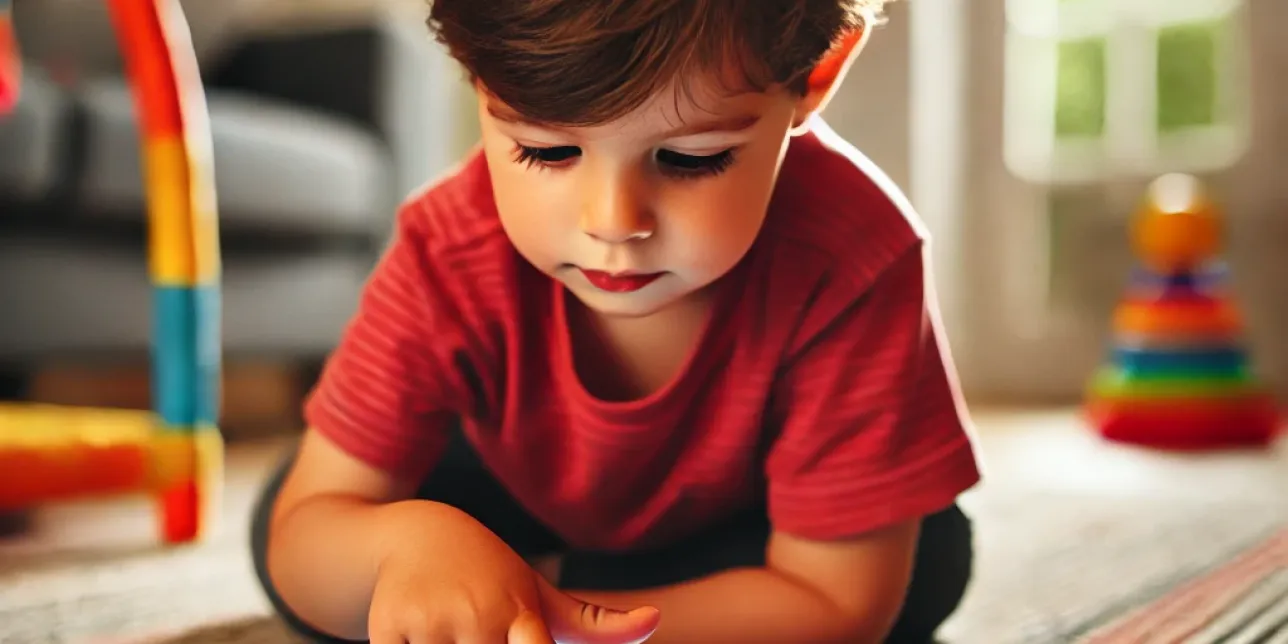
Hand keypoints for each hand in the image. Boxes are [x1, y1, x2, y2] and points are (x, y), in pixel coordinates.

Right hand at [368, 505, 659, 642]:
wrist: (418, 535)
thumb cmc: (491, 577)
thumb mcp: (541, 595)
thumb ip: (596, 623)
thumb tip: (656, 620)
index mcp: (521, 616)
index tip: (521, 636)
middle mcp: (478, 618)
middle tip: (481, 630)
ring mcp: (431, 623)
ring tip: (452, 630)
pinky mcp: (388, 628)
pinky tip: (422, 637)